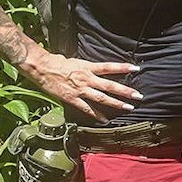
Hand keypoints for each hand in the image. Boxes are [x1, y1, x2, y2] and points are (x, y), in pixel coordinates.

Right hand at [26, 50, 140, 119]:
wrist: (42, 68)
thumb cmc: (57, 62)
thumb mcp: (77, 61)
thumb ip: (88, 67)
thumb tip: (96, 69)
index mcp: (88, 67)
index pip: (109, 67)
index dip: (123, 67)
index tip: (136, 68)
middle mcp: (87, 79)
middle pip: (110, 86)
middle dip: (125, 91)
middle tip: (138, 96)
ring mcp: (80, 90)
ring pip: (102, 98)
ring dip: (116, 104)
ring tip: (128, 108)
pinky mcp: (72, 99)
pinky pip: (86, 108)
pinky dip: (96, 115)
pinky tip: (105, 120)